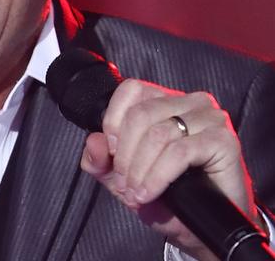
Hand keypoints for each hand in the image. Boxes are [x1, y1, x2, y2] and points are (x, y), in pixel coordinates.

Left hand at [80, 79, 260, 259]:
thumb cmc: (165, 196)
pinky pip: (180, 152)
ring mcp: (209, 118)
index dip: (113, 121)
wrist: (201, 229)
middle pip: (140, 114)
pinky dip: (158, 176)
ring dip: (140, 169)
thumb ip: (99, 159)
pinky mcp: (223, 140)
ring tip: (135, 193)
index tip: (111, 152)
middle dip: (124, 154)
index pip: (131, 90)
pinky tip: (150, 192)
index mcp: (164, 100)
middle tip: (123, 184)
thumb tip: (94, 141)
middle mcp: (189, 102)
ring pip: (159, 134)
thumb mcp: (120, 178)